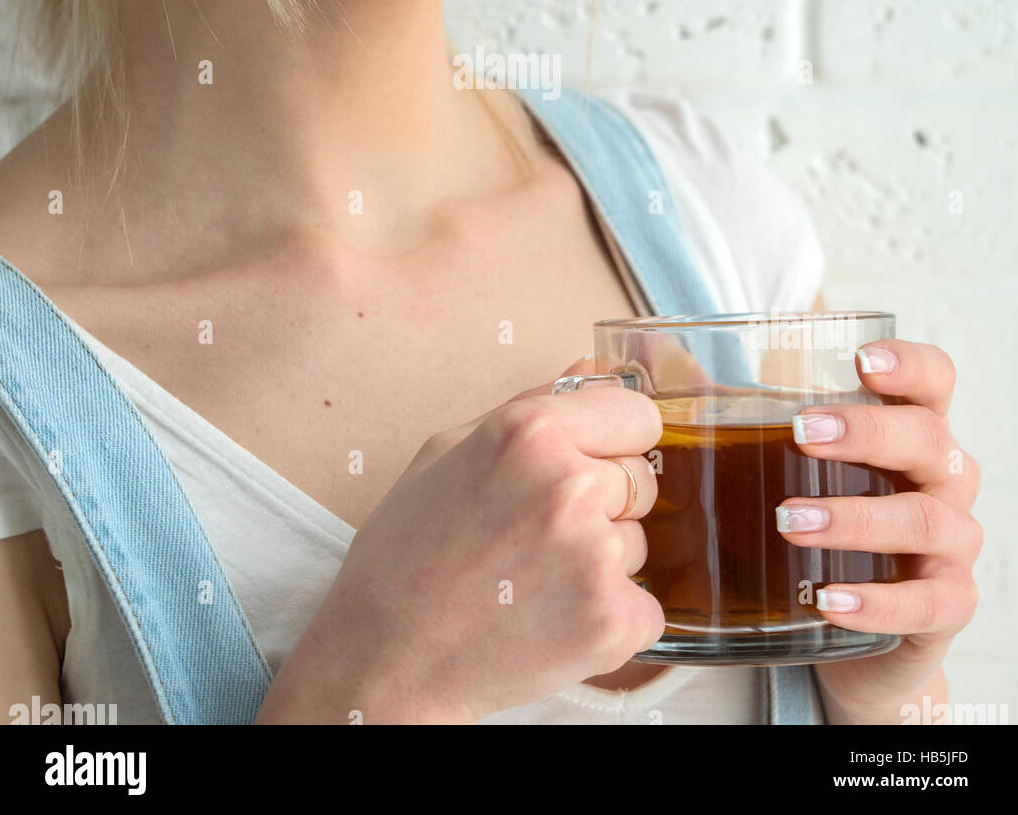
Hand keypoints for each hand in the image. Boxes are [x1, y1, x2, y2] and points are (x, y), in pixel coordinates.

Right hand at [257, 362, 665, 723]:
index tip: (589, 464)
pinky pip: (646, 606)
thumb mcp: (448, 450)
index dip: (614, 441)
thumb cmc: (406, 554)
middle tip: (538, 536)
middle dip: (605, 503)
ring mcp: (594, 555)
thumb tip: (593, 368)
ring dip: (602, 563)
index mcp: (531, 431)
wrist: (384, 661)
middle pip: (642, 478)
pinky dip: (611, 619)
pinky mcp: (612, 621)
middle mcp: (568, 484)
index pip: (637, 413)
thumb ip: (530, 403)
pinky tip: (551, 621)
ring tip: (533, 582)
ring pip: (639, 543)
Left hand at [775, 337, 982, 722]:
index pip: (935, 380)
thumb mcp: (798, 467)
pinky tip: (828, 601)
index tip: (861, 361)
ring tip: (789, 520)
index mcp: (912, 432)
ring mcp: (952, 543)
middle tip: (801, 433)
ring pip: (924, 519)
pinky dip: (877, 602)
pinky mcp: (947, 606)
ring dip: (855, 518)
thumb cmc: (827, 524)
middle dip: (866, 432)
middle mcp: (943, 479)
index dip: (910, 364)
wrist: (860, 634)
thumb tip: (673, 372)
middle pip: (929, 438)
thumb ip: (750, 418)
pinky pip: (927, 603)